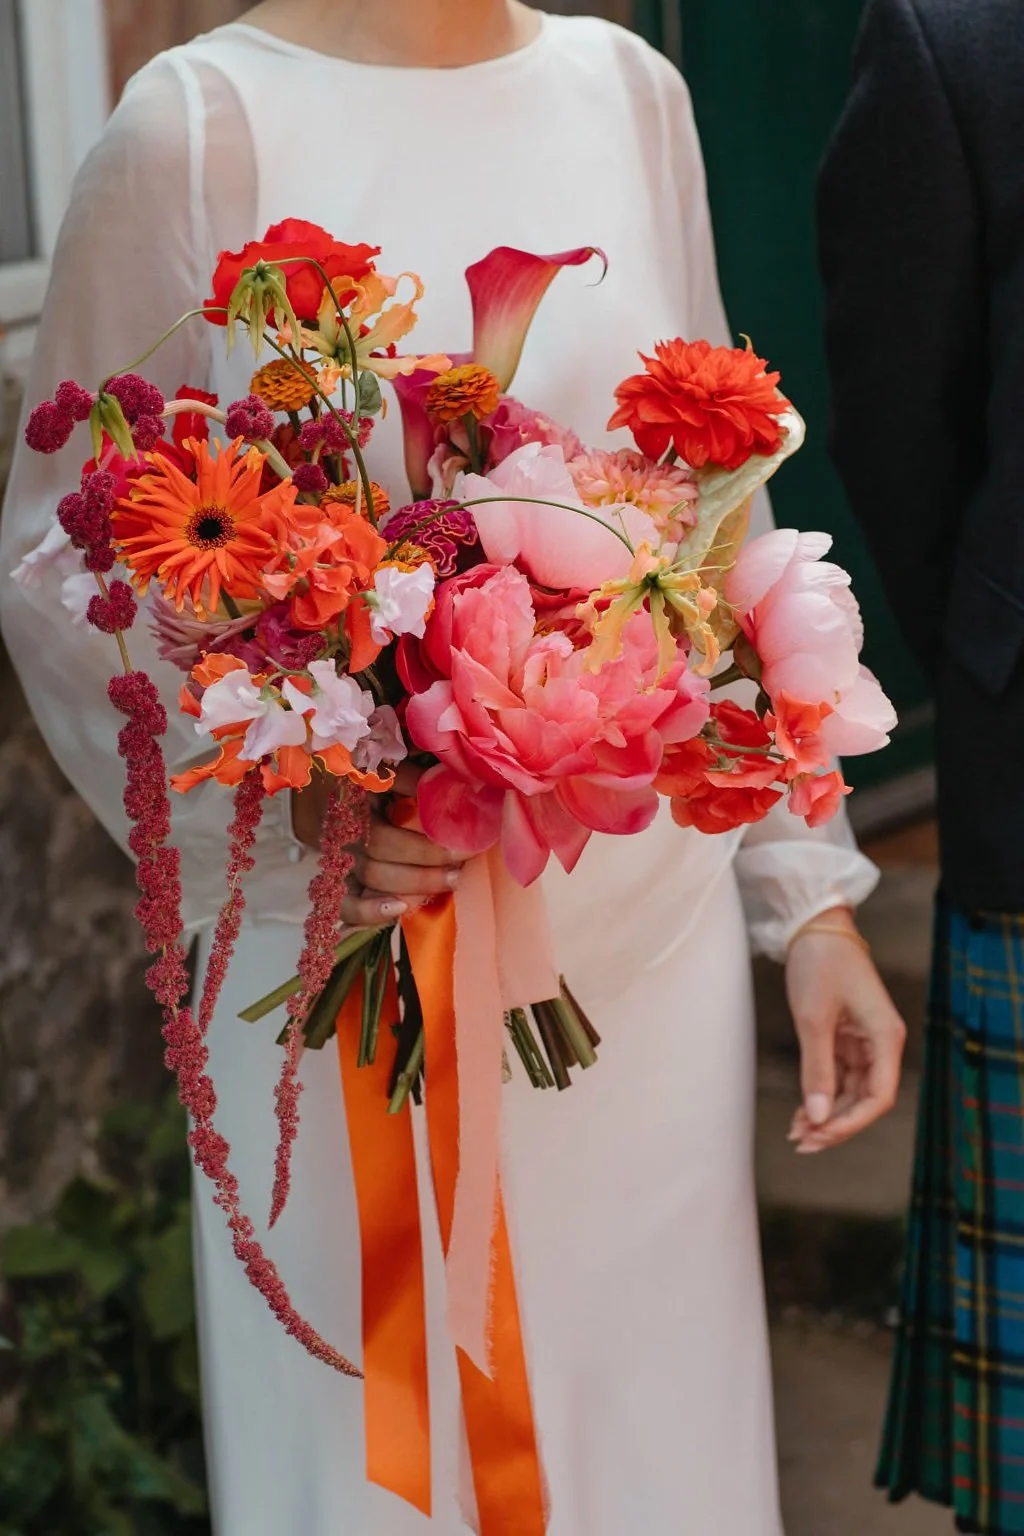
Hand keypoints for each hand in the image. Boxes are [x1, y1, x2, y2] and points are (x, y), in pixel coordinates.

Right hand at [291, 765, 464, 927]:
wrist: (317, 794)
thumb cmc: (357, 780)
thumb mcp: (379, 770)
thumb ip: (410, 776)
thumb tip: (457, 783)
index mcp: (353, 795)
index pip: (391, 807)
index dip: (424, 827)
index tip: (461, 835)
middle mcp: (344, 826)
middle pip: (381, 847)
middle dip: (427, 856)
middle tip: (462, 858)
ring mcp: (338, 857)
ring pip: (371, 875)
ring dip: (414, 881)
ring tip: (450, 880)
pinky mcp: (335, 882)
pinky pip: (346, 906)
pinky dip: (369, 912)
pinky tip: (399, 908)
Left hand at [785, 907, 906, 1153]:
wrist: (814, 925)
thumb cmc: (820, 964)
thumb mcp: (813, 1019)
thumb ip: (817, 1070)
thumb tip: (818, 1117)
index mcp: (885, 1036)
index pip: (879, 1095)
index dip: (851, 1122)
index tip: (820, 1134)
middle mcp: (881, 1042)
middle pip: (866, 1099)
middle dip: (836, 1124)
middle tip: (802, 1142)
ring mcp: (865, 1040)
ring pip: (852, 1091)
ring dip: (827, 1113)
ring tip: (796, 1132)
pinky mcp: (847, 1036)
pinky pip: (840, 1075)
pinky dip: (822, 1093)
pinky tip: (801, 1112)